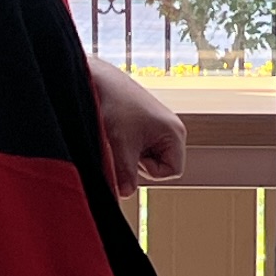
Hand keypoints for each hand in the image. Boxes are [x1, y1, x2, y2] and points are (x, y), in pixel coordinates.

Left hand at [92, 57, 186, 195]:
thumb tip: (124, 195)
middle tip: (124, 145)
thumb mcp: (121, 145)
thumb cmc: (115, 106)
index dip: (150, 171)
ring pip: (149, 157)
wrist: (100, 80)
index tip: (133, 156)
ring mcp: (159, 127)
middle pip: (161, 166)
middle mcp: (172, 130)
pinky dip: (128, 146)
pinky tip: (118, 132)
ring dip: (132, 154)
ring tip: (119, 135)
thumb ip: (125, 173)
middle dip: (140, 163)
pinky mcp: (145, 125)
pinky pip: (141, 147)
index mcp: (175, 133)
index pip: (172, 171)